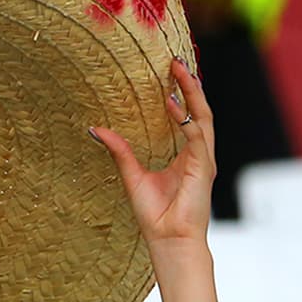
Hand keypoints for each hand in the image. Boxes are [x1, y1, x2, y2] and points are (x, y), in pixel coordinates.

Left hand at [90, 58, 214, 246]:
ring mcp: (204, 160)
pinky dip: (185, 120)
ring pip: (203, 118)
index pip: (187, 116)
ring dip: (191, 94)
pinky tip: (172, 104)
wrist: (168, 240)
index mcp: (186, 155)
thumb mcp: (131, 176)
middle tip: (177, 61)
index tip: (169, 72)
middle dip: (189, 85)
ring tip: (179, 72)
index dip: (180, 94)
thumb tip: (97, 129)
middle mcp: (198, 154)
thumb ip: (120, 151)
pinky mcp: (203, 169)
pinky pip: (197, 138)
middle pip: (198, 111)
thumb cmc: (155, 214)